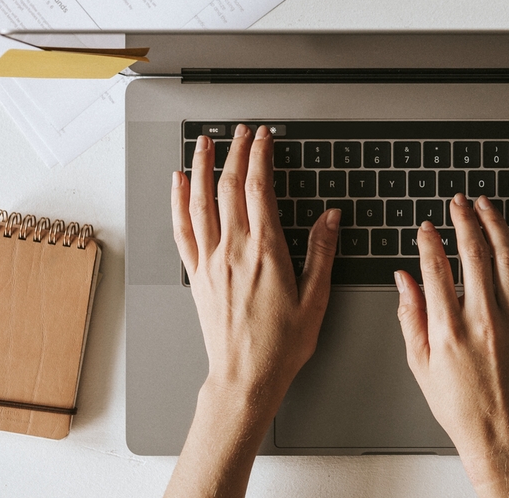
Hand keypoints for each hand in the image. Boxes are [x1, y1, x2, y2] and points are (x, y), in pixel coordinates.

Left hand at [165, 124, 338, 497]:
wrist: (245, 377)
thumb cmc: (281, 345)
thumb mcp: (316, 298)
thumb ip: (322, 252)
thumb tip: (329, 216)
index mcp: (265, 251)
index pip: (259, 190)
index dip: (261, 157)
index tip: (264, 137)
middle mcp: (233, 250)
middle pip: (229, 187)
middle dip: (236, 152)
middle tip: (242, 131)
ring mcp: (210, 261)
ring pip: (200, 201)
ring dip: (202, 167)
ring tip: (205, 142)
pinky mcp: (196, 275)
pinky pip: (183, 229)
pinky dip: (178, 202)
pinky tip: (178, 184)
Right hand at [395, 194, 508, 497]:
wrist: (501, 432)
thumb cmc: (459, 405)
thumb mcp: (420, 365)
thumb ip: (410, 316)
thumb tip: (403, 279)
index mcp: (448, 329)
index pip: (435, 269)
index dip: (428, 242)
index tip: (426, 227)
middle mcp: (482, 318)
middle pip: (473, 253)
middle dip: (463, 220)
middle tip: (456, 202)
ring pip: (506, 256)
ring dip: (495, 224)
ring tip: (485, 204)